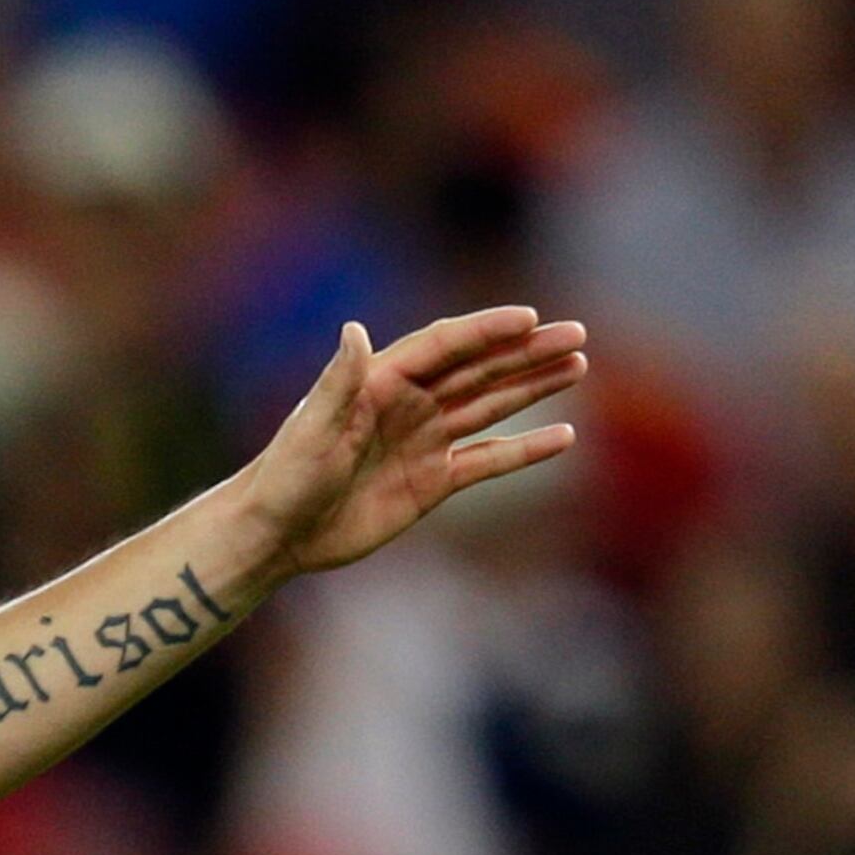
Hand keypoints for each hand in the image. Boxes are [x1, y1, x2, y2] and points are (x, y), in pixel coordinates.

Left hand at [229, 306, 590, 585]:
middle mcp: (410, 403)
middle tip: (576, 335)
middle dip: (528, 352)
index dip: (487, 330)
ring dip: (534, 387)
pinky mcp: (433, 482)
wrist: (278, 535)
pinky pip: (488, 460)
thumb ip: (340, 380)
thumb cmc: (286, 476)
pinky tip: (562, 437)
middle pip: (480, 368)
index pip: (446, 345)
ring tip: (576, 366)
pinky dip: (524, 450)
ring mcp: (425, 441)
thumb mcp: (312, 427)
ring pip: (491, 406)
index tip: (530, 319)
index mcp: (382, 380)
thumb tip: (354, 328)